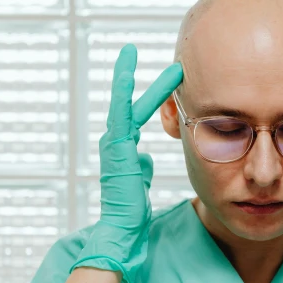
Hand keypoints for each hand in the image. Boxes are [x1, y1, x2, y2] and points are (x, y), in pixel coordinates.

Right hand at [70, 44, 182, 282]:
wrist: (122, 232)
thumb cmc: (131, 214)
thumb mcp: (140, 184)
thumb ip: (140, 168)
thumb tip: (144, 158)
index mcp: (124, 151)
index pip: (138, 116)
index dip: (152, 97)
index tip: (169, 82)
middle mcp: (116, 143)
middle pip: (132, 104)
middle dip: (149, 83)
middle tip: (166, 63)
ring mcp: (113, 143)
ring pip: (120, 102)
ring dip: (126, 76)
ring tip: (131, 51)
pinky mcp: (115, 146)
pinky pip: (119, 111)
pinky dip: (121, 88)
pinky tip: (126, 68)